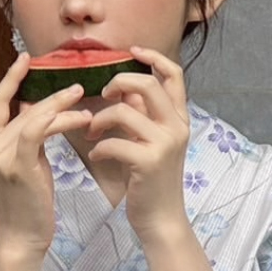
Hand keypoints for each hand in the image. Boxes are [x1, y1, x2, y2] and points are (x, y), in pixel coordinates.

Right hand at [0, 52, 92, 260]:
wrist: (21, 239)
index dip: (11, 78)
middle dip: (52, 95)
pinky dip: (58, 120)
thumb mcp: (25, 165)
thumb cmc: (27, 206)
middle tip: (77, 86)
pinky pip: (38, 131)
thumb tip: (39, 111)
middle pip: (23, 108)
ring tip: (84, 102)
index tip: (26, 58)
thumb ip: (27, 138)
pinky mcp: (17, 165)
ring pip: (33, 117)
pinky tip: (78, 118)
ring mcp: (0, 156)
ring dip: (61, 106)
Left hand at [85, 46, 190, 246]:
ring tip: (92, 132)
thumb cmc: (151, 181)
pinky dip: (99, 147)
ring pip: (124, 111)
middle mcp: (176, 127)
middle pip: (147, 83)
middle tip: (103, 94)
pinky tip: (97, 156)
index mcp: (179, 118)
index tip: (132, 51)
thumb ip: (142, 114)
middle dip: (118, 81)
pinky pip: (114, 141)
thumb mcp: (151, 142)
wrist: (161, 219)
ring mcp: (164, 144)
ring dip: (99, 119)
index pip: (174, 74)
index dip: (153, 57)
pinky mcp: (148, 162)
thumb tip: (122, 88)